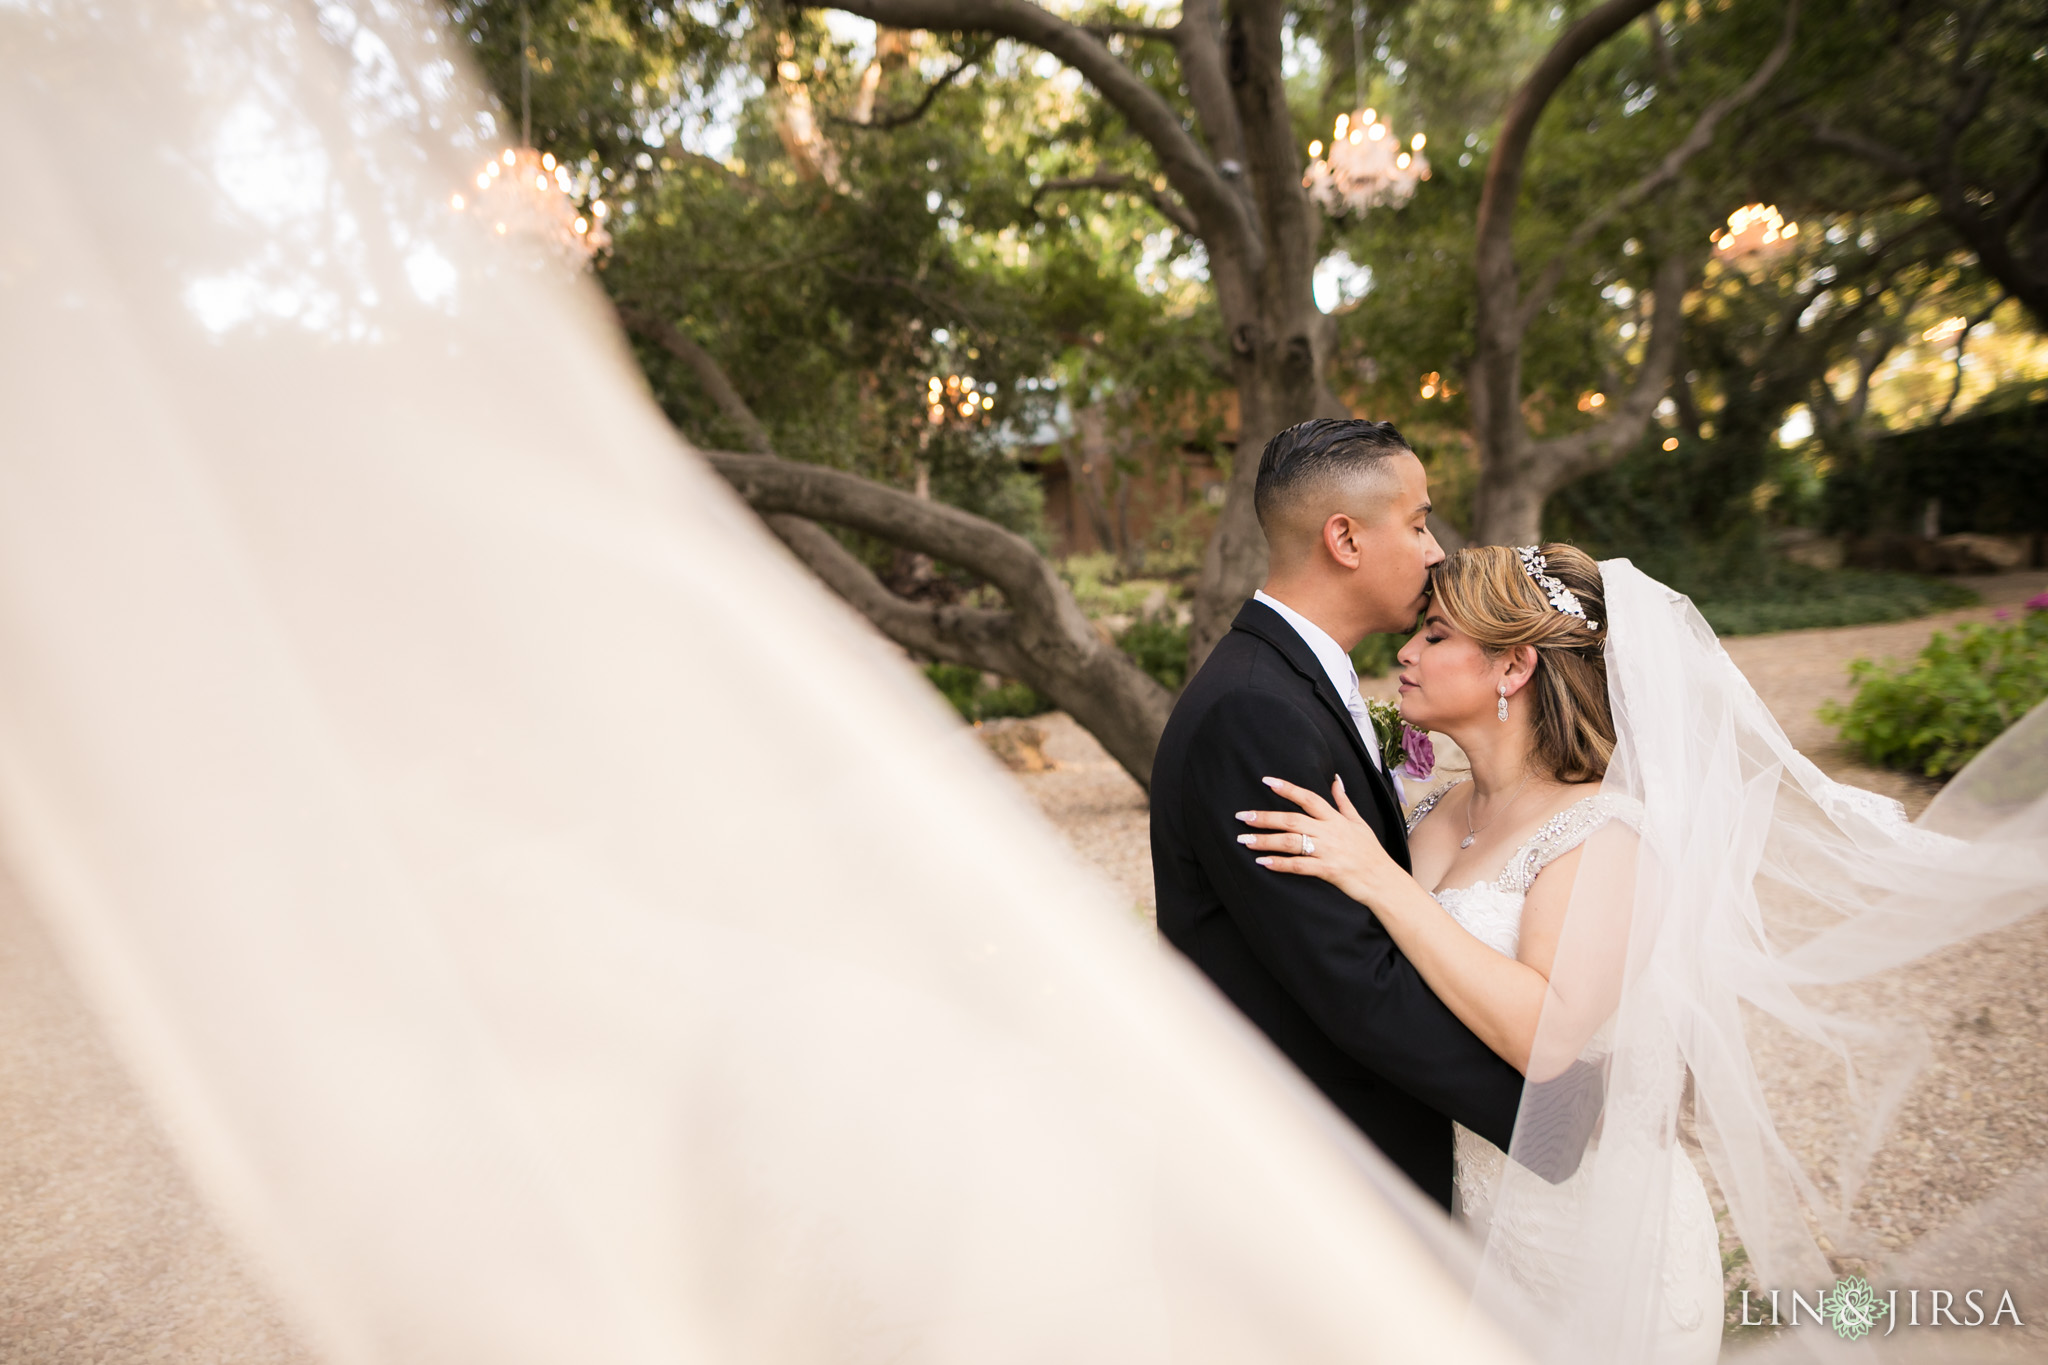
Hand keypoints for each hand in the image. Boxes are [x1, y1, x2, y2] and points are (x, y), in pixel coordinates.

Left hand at [1236, 775, 1399, 906]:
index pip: (1308, 798)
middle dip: (1265, 817)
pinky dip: (1280, 864)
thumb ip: (1343, 802)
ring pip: (1291, 842)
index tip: (1267, 781)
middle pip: (1292, 820)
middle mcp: (1330, 832)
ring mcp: (1328, 851)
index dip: (1288, 788)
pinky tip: (1263, 862)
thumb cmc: (1370, 852)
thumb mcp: (1359, 823)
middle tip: (1242, 816)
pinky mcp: (1328, 870)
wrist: (1384, 880)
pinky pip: (1299, 866)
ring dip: (1266, 841)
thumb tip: (1335, 779)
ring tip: (1245, 840)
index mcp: (1335, 819)